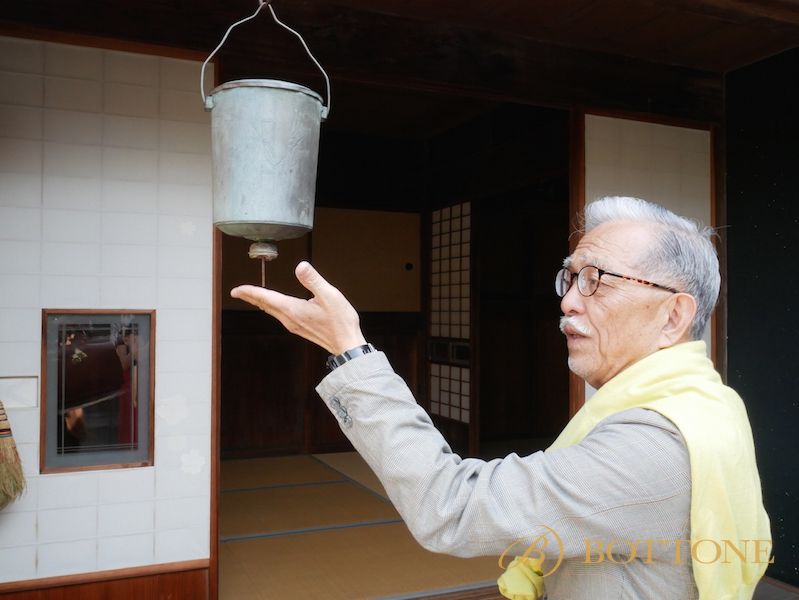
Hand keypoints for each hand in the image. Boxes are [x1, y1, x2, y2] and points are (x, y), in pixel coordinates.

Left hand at [230, 261, 366, 355]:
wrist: (346, 344)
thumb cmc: (340, 321)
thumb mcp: (330, 295)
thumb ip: (313, 280)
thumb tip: (300, 266)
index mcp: (293, 309)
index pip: (266, 298)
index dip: (250, 292)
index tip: (237, 290)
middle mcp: (290, 319)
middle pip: (265, 305)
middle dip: (251, 297)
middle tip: (238, 292)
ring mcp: (294, 325)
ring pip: (271, 311)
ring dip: (261, 302)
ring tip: (252, 296)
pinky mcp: (300, 327)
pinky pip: (280, 315)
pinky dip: (272, 307)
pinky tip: (274, 306)